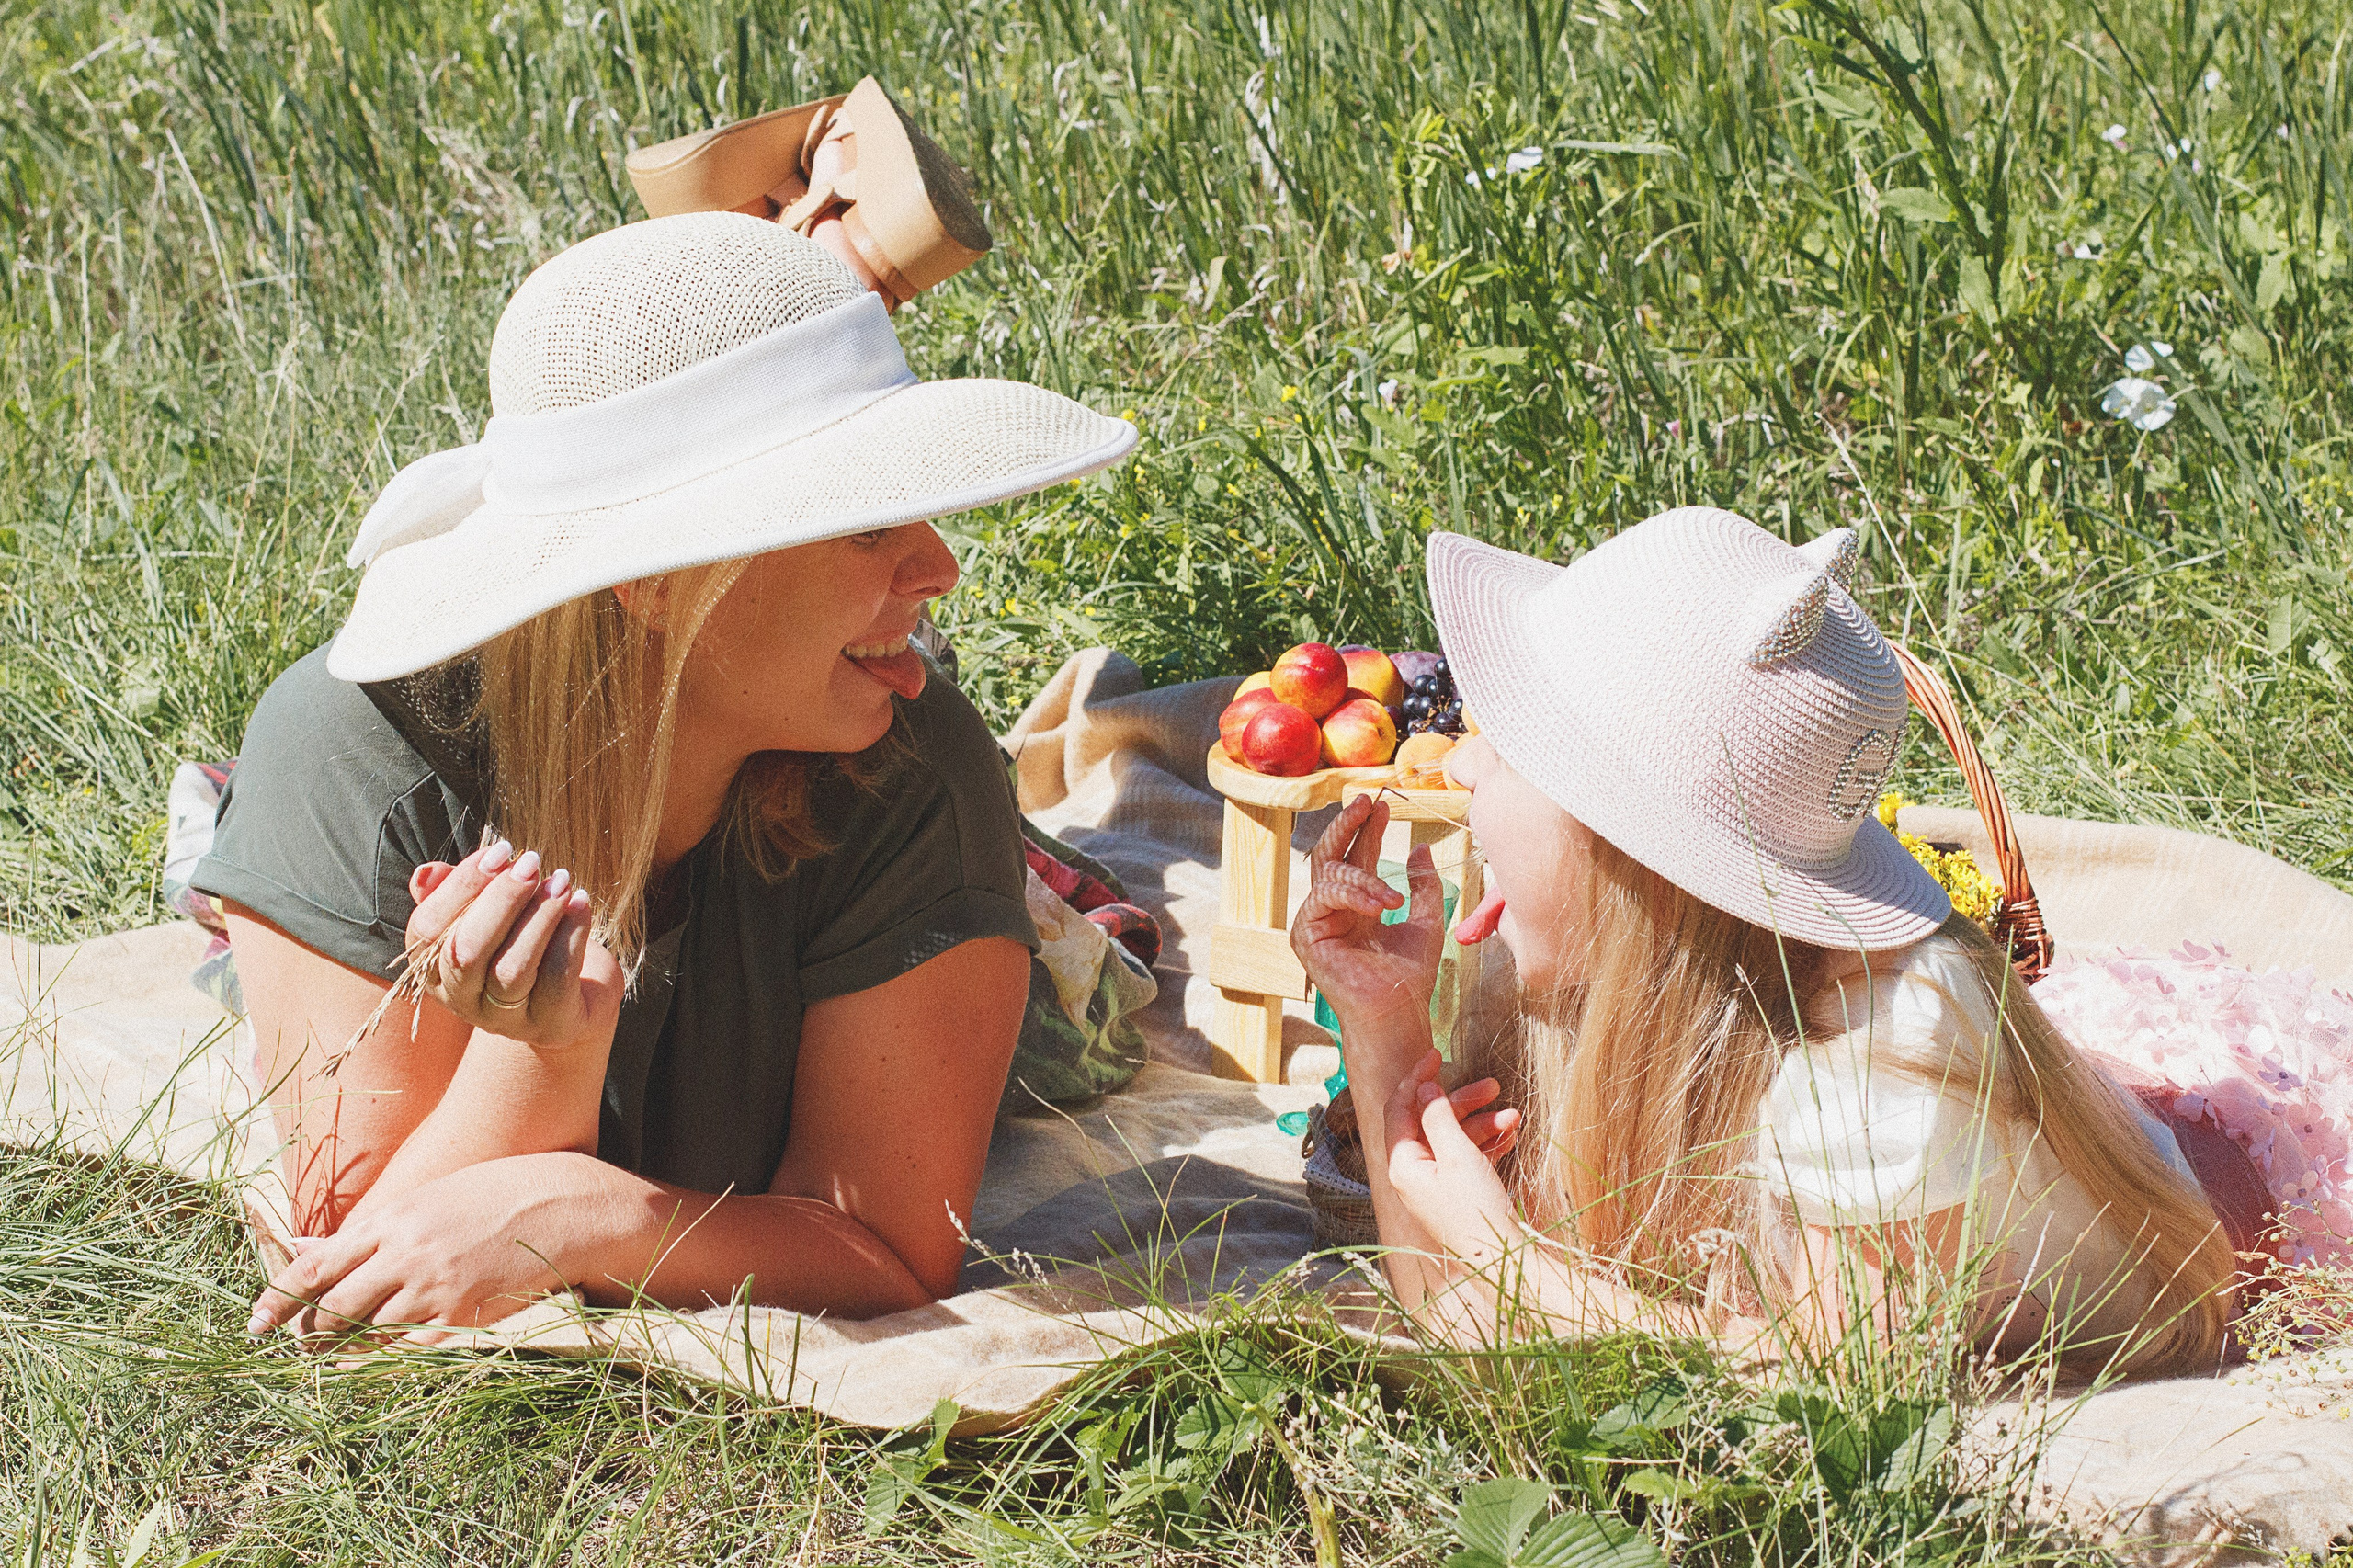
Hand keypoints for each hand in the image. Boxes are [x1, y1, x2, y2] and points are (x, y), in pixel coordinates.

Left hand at [246, 1155, 582, 1348]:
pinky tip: (380, 1360)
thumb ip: (368, 1227)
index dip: (278, 1299)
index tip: (255, 1323)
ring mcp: (433, 1290)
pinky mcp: (461, 1319)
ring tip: (333, 1357)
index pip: (315, 1267)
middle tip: (298, 1347)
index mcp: (392, 1220)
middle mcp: (405, 1256)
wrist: (564, 1206)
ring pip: (367, 1334)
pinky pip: (408, 1350)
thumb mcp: (428, 1196)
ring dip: (344, 1349)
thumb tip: (303, 1246)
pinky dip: (387, 1357)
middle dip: (308, 1334)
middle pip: (333, 1309)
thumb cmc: (496, 1192)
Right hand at [404, 841, 607, 1046]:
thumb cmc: (521, 944)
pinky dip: (571, 934)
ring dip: (539, 916)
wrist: (576, 997)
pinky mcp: (551, 1024)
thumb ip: (455, 894)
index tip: (500, 851)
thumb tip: (427, 874)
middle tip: (531, 862)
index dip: (460, 886)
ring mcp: (505, 1019)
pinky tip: (581, 902)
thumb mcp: (487, 916)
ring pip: (512, 968)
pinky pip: (557, 978)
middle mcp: (462, 1000)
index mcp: (432, 969)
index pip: (426, 930)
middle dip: (500, 900)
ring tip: (561, 880)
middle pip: (466, 952)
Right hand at [1291, 796, 1443, 1032]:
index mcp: (1356, 906)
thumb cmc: (1410, 976)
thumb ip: (1423, 884)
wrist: (1398, 1012)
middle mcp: (1332, 911)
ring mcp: (1315, 922)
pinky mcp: (1304, 936)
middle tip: (1366, 804)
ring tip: (1392, 898)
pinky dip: (1353, 895)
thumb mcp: (1425, 919)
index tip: (1382, 807)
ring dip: (1363, 876)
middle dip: (1348, 826)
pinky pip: (1323, 897)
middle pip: (1331, 856)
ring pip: (1329, 874)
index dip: (1368, 831)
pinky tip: (1379, 906)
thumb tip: (1422, 847)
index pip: (1357, 858)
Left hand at [1384, 1050, 1526, 1271]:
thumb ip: (1439, 1117)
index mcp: (1402, 1164)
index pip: (1400, 1109)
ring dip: (1483, 1124)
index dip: (1417, 1078)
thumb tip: (1424, 1087)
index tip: (1437, 1054)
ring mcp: (1435, 1185)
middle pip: (1431, 1122)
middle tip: (1493, 1086)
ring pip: (1454, 1139)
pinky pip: (1467, 1158)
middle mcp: (1413, 1174)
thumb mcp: (1458, 1155)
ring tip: (1514, 1116)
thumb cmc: (1476, 1211)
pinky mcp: (1456, 1194)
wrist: (1504, 1260)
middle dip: (1463, 1102)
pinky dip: (1487, 1144)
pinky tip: (1512, 1135)